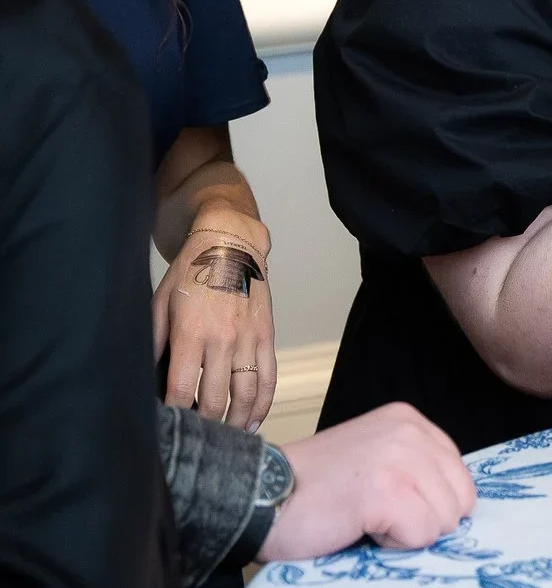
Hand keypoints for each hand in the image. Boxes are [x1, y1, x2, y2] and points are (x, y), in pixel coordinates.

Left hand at [154, 213, 274, 428]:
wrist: (231, 245)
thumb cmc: (191, 274)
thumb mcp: (159, 304)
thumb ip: (154, 343)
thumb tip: (147, 380)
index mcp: (192, 333)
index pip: (182, 389)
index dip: (175, 416)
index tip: (169, 432)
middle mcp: (223, 339)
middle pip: (216, 399)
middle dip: (205, 426)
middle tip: (196, 441)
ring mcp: (249, 338)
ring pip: (246, 394)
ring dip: (236, 422)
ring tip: (225, 438)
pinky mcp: (266, 336)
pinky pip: (269, 376)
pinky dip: (263, 403)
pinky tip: (253, 420)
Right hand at [260, 403, 474, 558]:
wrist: (256, 496)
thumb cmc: (311, 491)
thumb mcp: (374, 461)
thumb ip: (415, 470)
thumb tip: (456, 509)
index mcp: (410, 421)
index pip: (459, 477)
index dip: (428, 505)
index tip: (386, 504)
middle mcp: (410, 431)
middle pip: (460, 500)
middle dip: (422, 520)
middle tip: (372, 514)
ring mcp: (400, 458)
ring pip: (444, 521)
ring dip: (405, 532)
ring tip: (362, 517)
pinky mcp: (387, 490)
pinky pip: (421, 536)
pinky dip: (390, 544)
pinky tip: (357, 525)